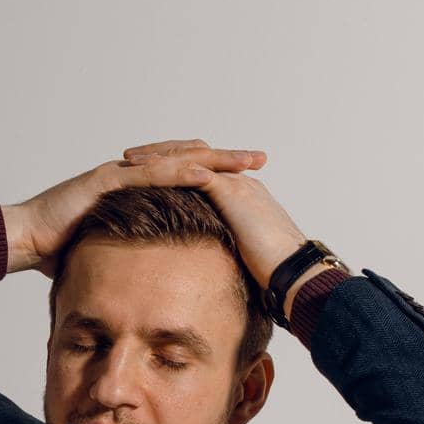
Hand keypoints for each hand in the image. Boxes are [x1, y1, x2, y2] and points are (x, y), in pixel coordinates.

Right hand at [3, 142, 278, 278]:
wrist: (25, 239)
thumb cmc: (56, 249)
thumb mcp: (105, 253)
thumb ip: (127, 257)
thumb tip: (143, 283)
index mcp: (135, 189)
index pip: (183, 176)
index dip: (216, 177)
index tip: (247, 181)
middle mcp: (131, 173)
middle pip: (188, 160)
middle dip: (226, 160)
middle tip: (260, 159)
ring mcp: (120, 173)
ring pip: (176, 160)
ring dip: (213, 160)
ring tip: (245, 160)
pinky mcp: (108, 180)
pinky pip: (150, 173)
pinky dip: (179, 171)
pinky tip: (205, 171)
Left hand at [120, 138, 310, 292]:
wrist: (292, 269)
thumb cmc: (271, 270)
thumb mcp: (241, 253)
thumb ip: (224, 246)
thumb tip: (207, 259)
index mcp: (239, 193)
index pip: (203, 169)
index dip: (176, 168)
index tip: (149, 171)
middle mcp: (237, 181)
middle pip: (194, 154)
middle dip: (162, 153)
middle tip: (131, 156)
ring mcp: (235, 183)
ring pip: (191, 158)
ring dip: (159, 157)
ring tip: (130, 159)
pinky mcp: (231, 192)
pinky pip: (194, 173)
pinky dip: (168, 171)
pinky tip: (145, 174)